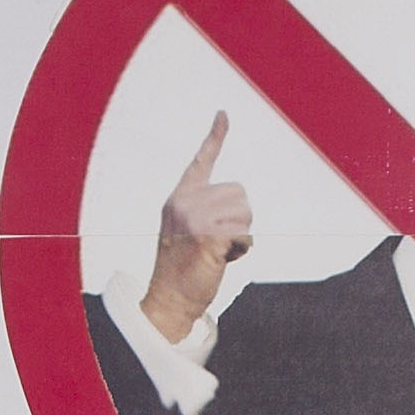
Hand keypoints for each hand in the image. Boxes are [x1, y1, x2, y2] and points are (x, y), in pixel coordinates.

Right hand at [143, 113, 256, 342]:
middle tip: (218, 242)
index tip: (223, 114)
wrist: (168, 300)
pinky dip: (240, 249)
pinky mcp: (207, 235)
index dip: (214, 136)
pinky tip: (221, 259)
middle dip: (240, 219)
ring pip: (245, 212)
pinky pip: (244, 233)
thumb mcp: (187, 233)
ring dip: (241, 234)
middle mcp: (184, 203)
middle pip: (240, 193)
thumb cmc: (183, 271)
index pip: (200, 161)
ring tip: (218, 251)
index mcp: (179, 199)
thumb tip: (237, 204)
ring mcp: (194, 218)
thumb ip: (205, 213)